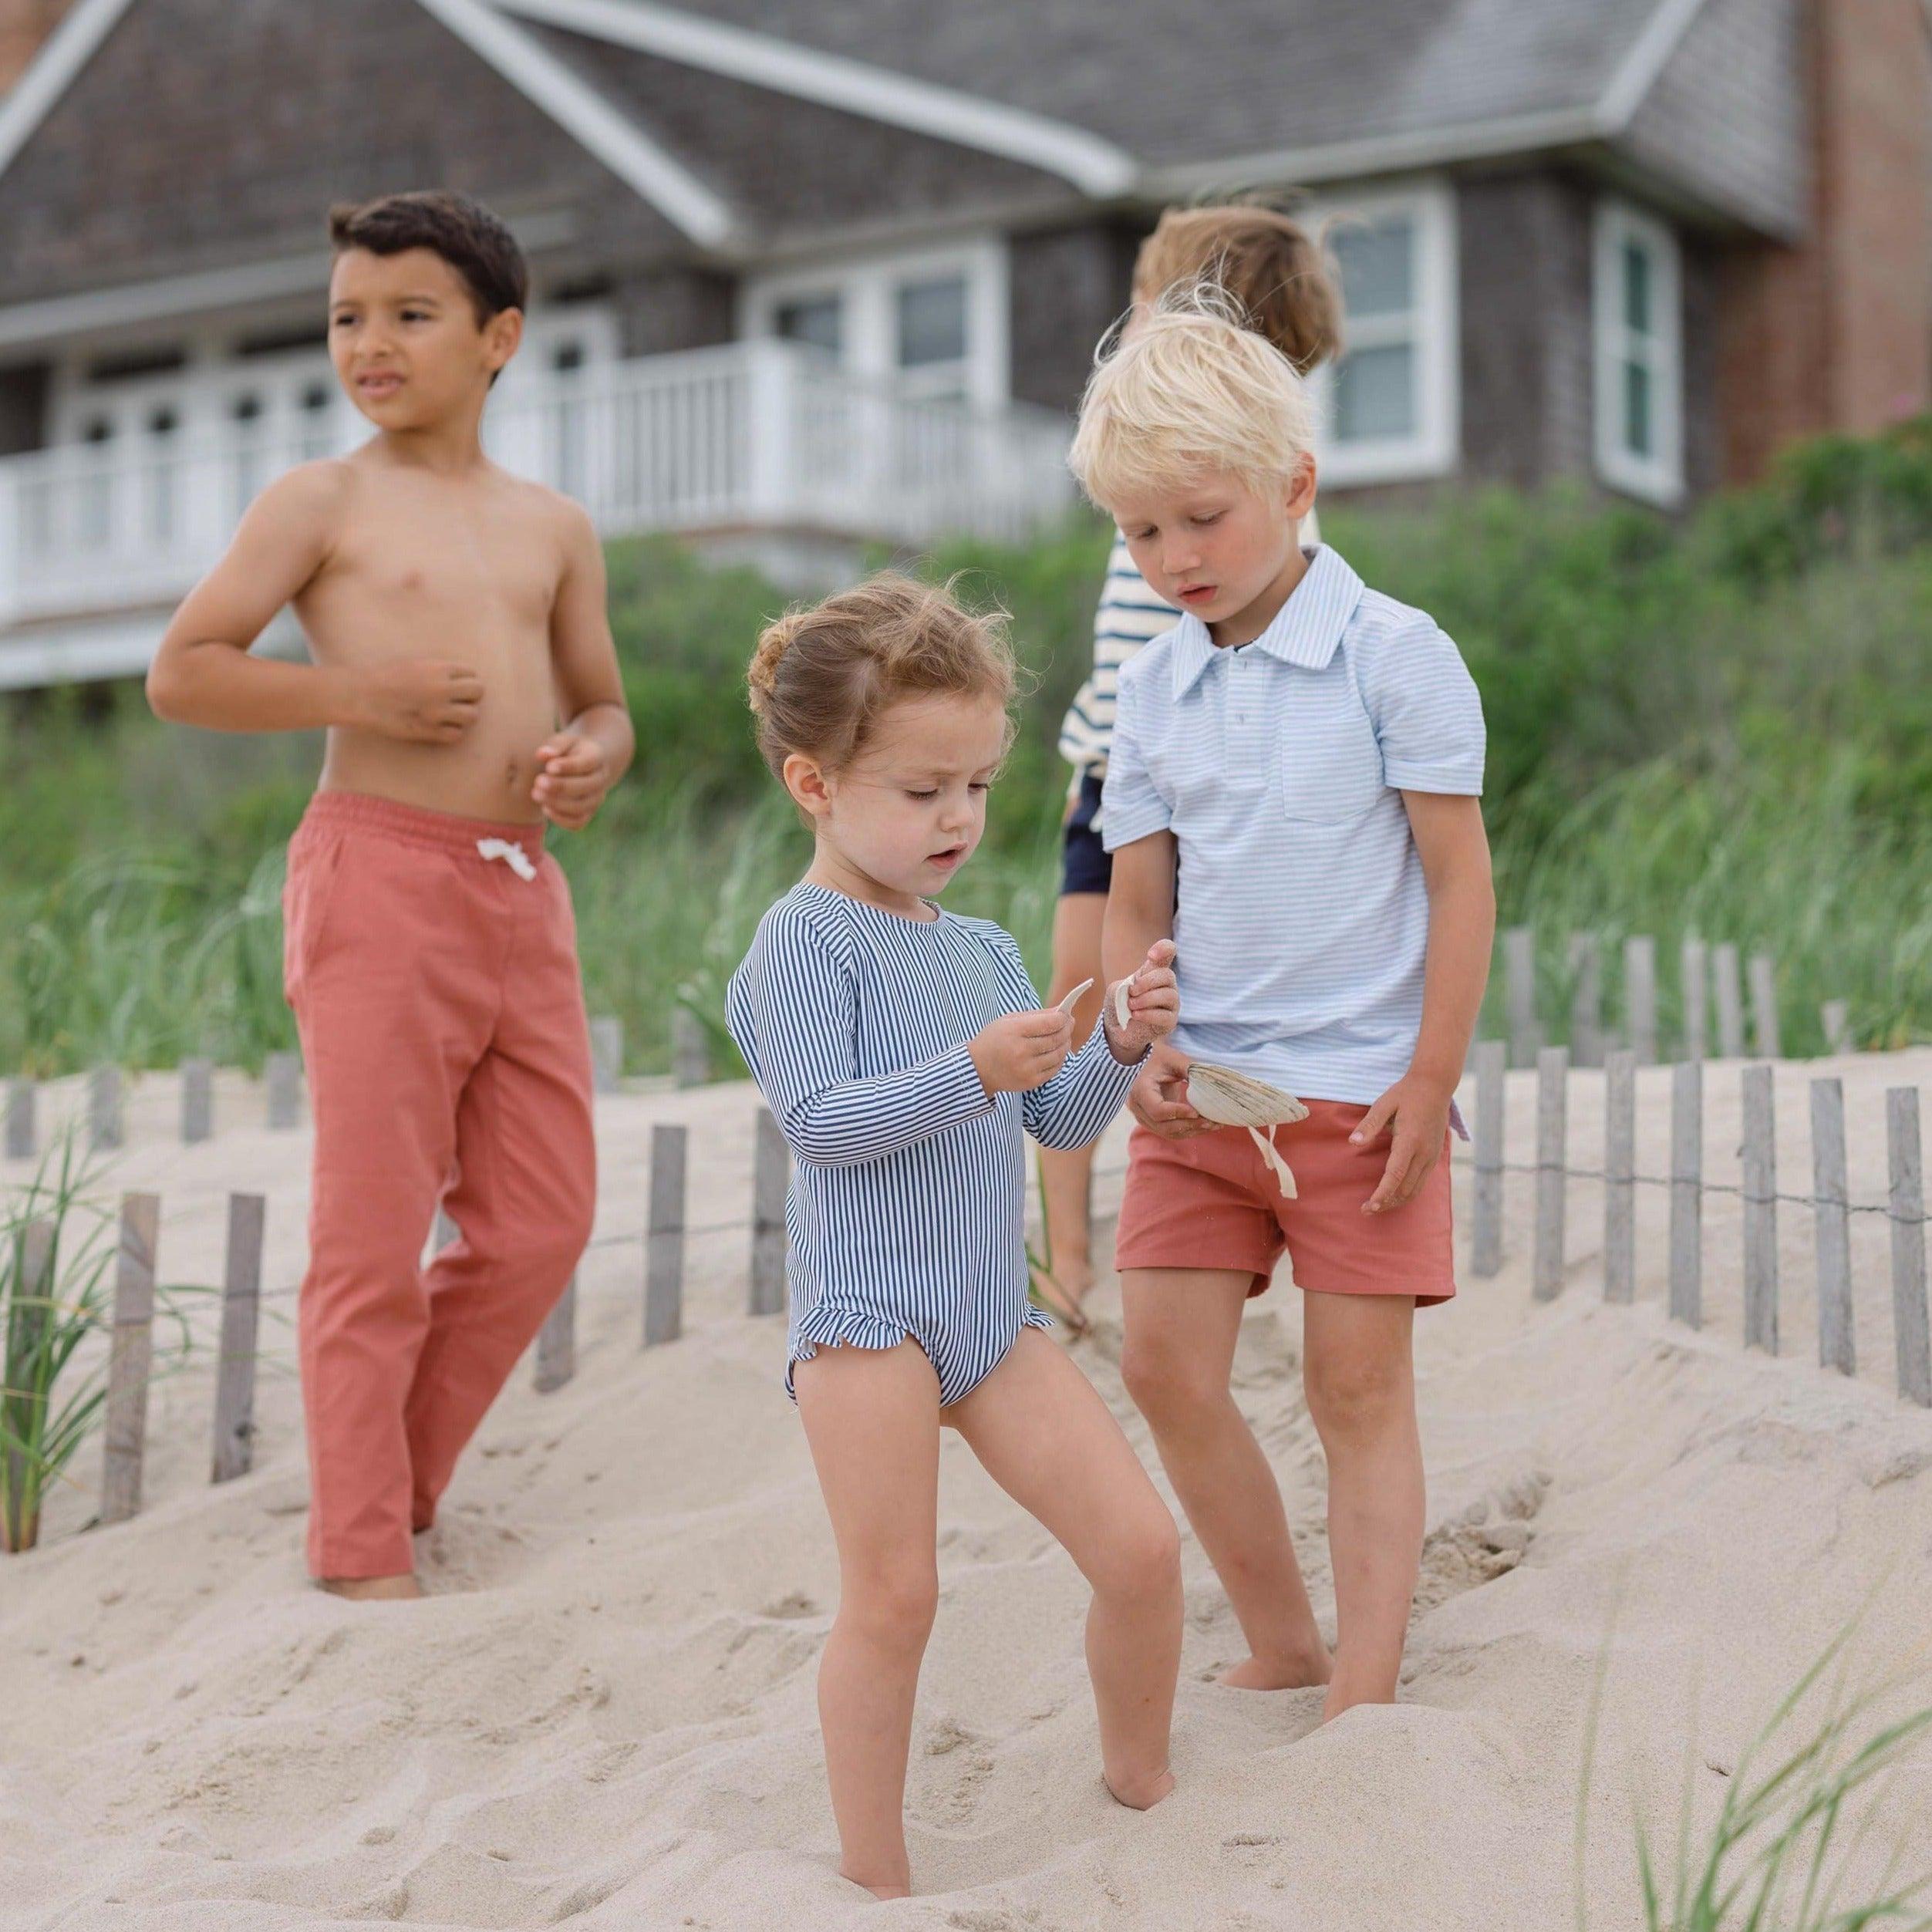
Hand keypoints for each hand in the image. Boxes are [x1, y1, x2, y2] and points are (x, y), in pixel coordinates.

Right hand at [352, 660, 483, 742]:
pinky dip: (453, 732)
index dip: (465, 679)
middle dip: (469, 696)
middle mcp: (442, 689)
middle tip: (457, 700)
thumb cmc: (383, 676)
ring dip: (464, 715)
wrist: (362, 696)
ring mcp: (437, 711)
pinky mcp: (429, 731)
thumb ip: (437, 669)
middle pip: (478, 692)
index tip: (455, 684)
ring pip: (472, 715)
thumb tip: (458, 676)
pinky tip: (442, 727)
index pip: (471, 673)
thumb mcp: (413, 663)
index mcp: (437, 669)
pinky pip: (457, 735)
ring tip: (452, 714)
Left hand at [532, 732, 613, 828]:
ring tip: (536, 794)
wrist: (585, 764)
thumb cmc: (569, 750)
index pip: (586, 763)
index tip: (549, 767)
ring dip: (557, 803)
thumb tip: (542, 754)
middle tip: (538, 781)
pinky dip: (562, 819)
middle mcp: (601, 779)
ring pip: (581, 806)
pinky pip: (578, 822)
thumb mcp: (564, 741)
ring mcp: (596, 798)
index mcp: (596, 757)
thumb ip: (555, 745)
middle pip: (585, 786)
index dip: (568, 766)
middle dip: (560, 786)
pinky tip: (545, 808)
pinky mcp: (588, 813)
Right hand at [969, 1007, 1073, 1095]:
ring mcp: (1026, 1069)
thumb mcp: (1008, 1021)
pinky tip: (1057, 1051)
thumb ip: (1035, 1016)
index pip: (1049, 1023)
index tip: (1066, 1014)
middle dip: (1067, 1029)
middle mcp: (1021, 1051)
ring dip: (1066, 1044)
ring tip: (1064, 1037)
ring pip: (1058, 1054)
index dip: (1062, 1018)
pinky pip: (1054, 1069)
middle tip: (1070, 1023)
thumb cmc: (994, 1040)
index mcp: (1014, 1031)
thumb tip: (1061, 1013)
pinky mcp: (1031, 1082)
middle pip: (1056, 1039)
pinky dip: (1060, 1058)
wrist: (978, 1069)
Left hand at [1103, 939, 1177, 1060]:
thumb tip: (1138, 989)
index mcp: (1154, 971)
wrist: (1117, 1030)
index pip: (1167, 952)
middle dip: (1147, 982)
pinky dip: (1148, 1014)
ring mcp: (1170, 1003)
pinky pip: (1165, 1016)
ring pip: (1169, 995)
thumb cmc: (1119, 1005)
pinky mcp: (1170, 1021)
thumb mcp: (1116, 989)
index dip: (1164, 949)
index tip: (1151, 955)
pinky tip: (1135, 1015)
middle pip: (1167, 975)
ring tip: (1131, 1005)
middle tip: (1131, 991)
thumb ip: (1126, 983)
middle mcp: (1166, 985)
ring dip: (1146, 999)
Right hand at [1127, 1040, 1211, 1138]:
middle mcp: (1138, 1107)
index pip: (1158, 1110)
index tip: (1197, 1112)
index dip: (1178, 1113)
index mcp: (1140, 1090)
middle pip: (1164, 1126)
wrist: (1142, 1061)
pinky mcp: (1151, 1122)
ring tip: (1213, 1125)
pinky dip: (1188, 1130)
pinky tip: (1204, 1125)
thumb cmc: (1158, 1057)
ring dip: (1192, 1131)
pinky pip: (1170, 1132)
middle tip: (1212, 1122)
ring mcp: (1143, 1117)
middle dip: (1190, 1125)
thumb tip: (1212, 1084)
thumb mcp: (1174, 1059)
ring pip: (1168, 1132)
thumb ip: (1190, 1070)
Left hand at [1352, 1072, 1453, 1213]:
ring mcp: (1432, 1156)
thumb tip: (1353, 1142)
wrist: (1435, 1085)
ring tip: (1378, 1206)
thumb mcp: (1384, 1103)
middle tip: (1366, 1210)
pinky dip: (1408, 1193)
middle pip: (1406, 1188)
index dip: (1383, 1193)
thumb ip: (1369, 1124)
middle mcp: (1424, 1152)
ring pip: (1416, 1189)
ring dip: (1397, 1201)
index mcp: (1410, 1140)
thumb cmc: (1406, 1093)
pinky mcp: (1434, 1156)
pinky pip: (1422, 1182)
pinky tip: (1394, 1195)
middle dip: (1387, 1203)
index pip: (1396, 1175)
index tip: (1370, 1206)